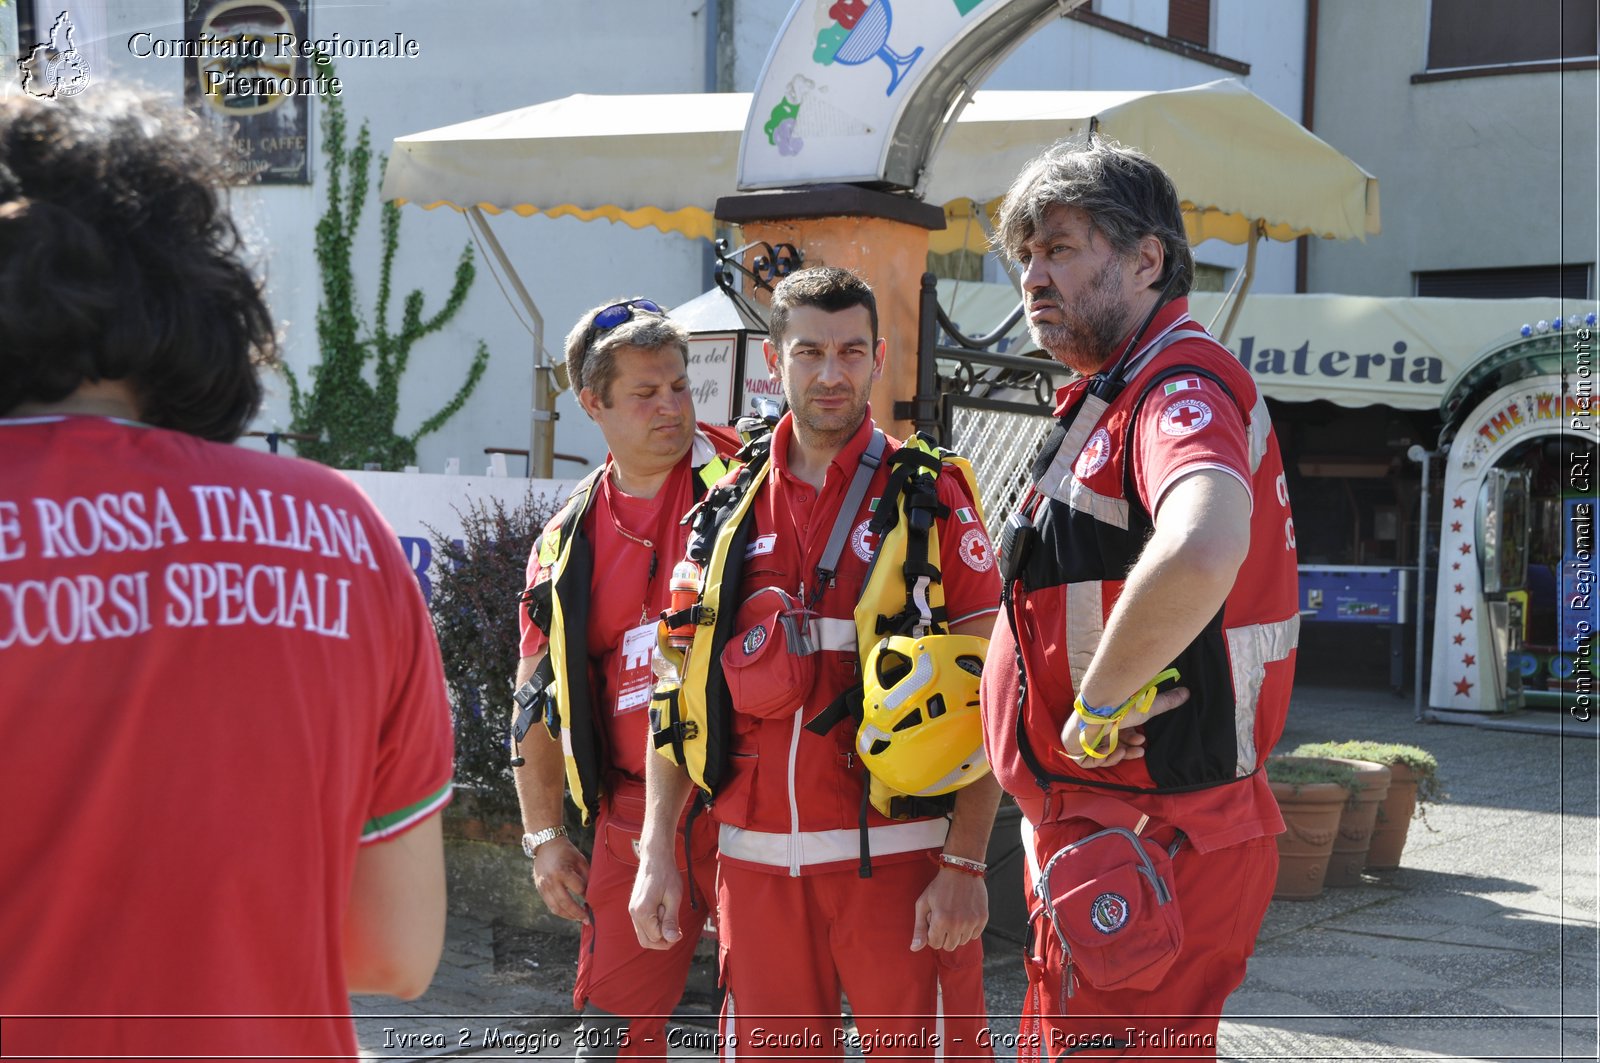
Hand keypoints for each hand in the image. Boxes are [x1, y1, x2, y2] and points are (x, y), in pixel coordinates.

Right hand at [530, 836, 589, 922]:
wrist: (546, 844)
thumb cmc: (566, 852)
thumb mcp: (579, 860)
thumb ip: (587, 876)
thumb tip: (594, 894)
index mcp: (562, 871)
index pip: (578, 889)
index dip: (588, 895)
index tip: (595, 900)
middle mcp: (550, 881)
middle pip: (565, 903)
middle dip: (578, 913)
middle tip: (588, 920)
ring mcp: (543, 886)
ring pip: (556, 908)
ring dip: (569, 916)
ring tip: (579, 919)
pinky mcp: (539, 890)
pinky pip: (550, 905)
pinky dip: (561, 911)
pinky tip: (570, 914)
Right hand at [628, 848, 685, 951]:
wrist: (655, 858)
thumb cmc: (667, 875)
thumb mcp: (674, 898)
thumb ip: (671, 920)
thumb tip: (671, 939)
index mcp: (643, 912)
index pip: (656, 938)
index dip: (670, 936)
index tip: (680, 928)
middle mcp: (633, 913)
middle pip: (647, 941)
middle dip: (663, 940)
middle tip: (676, 929)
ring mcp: (632, 911)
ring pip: (644, 935)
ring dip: (658, 933)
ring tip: (669, 918)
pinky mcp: (634, 908)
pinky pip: (643, 926)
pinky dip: (654, 927)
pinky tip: (663, 914)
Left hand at [910, 866, 987, 951]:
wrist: (961, 869)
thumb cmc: (939, 887)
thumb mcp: (923, 904)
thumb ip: (919, 928)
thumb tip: (914, 949)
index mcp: (941, 921)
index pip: (934, 944)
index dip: (932, 933)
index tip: (934, 919)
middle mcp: (958, 924)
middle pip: (949, 946)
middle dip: (944, 935)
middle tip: (944, 917)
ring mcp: (972, 922)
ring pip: (962, 942)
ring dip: (957, 933)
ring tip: (954, 914)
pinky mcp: (983, 919)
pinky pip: (974, 935)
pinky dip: (969, 929)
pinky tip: (964, 914)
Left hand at [1061, 686, 1190, 767]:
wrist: (1096, 711)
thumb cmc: (1119, 709)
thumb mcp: (1145, 709)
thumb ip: (1165, 703)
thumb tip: (1187, 692)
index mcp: (1108, 721)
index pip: (1119, 735)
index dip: (1131, 742)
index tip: (1142, 742)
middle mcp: (1095, 730)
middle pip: (1112, 747)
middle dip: (1127, 751)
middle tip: (1139, 750)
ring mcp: (1084, 740)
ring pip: (1101, 756)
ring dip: (1117, 755)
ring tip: (1126, 750)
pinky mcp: (1075, 749)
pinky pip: (1089, 763)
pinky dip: (1102, 759)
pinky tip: (1110, 751)